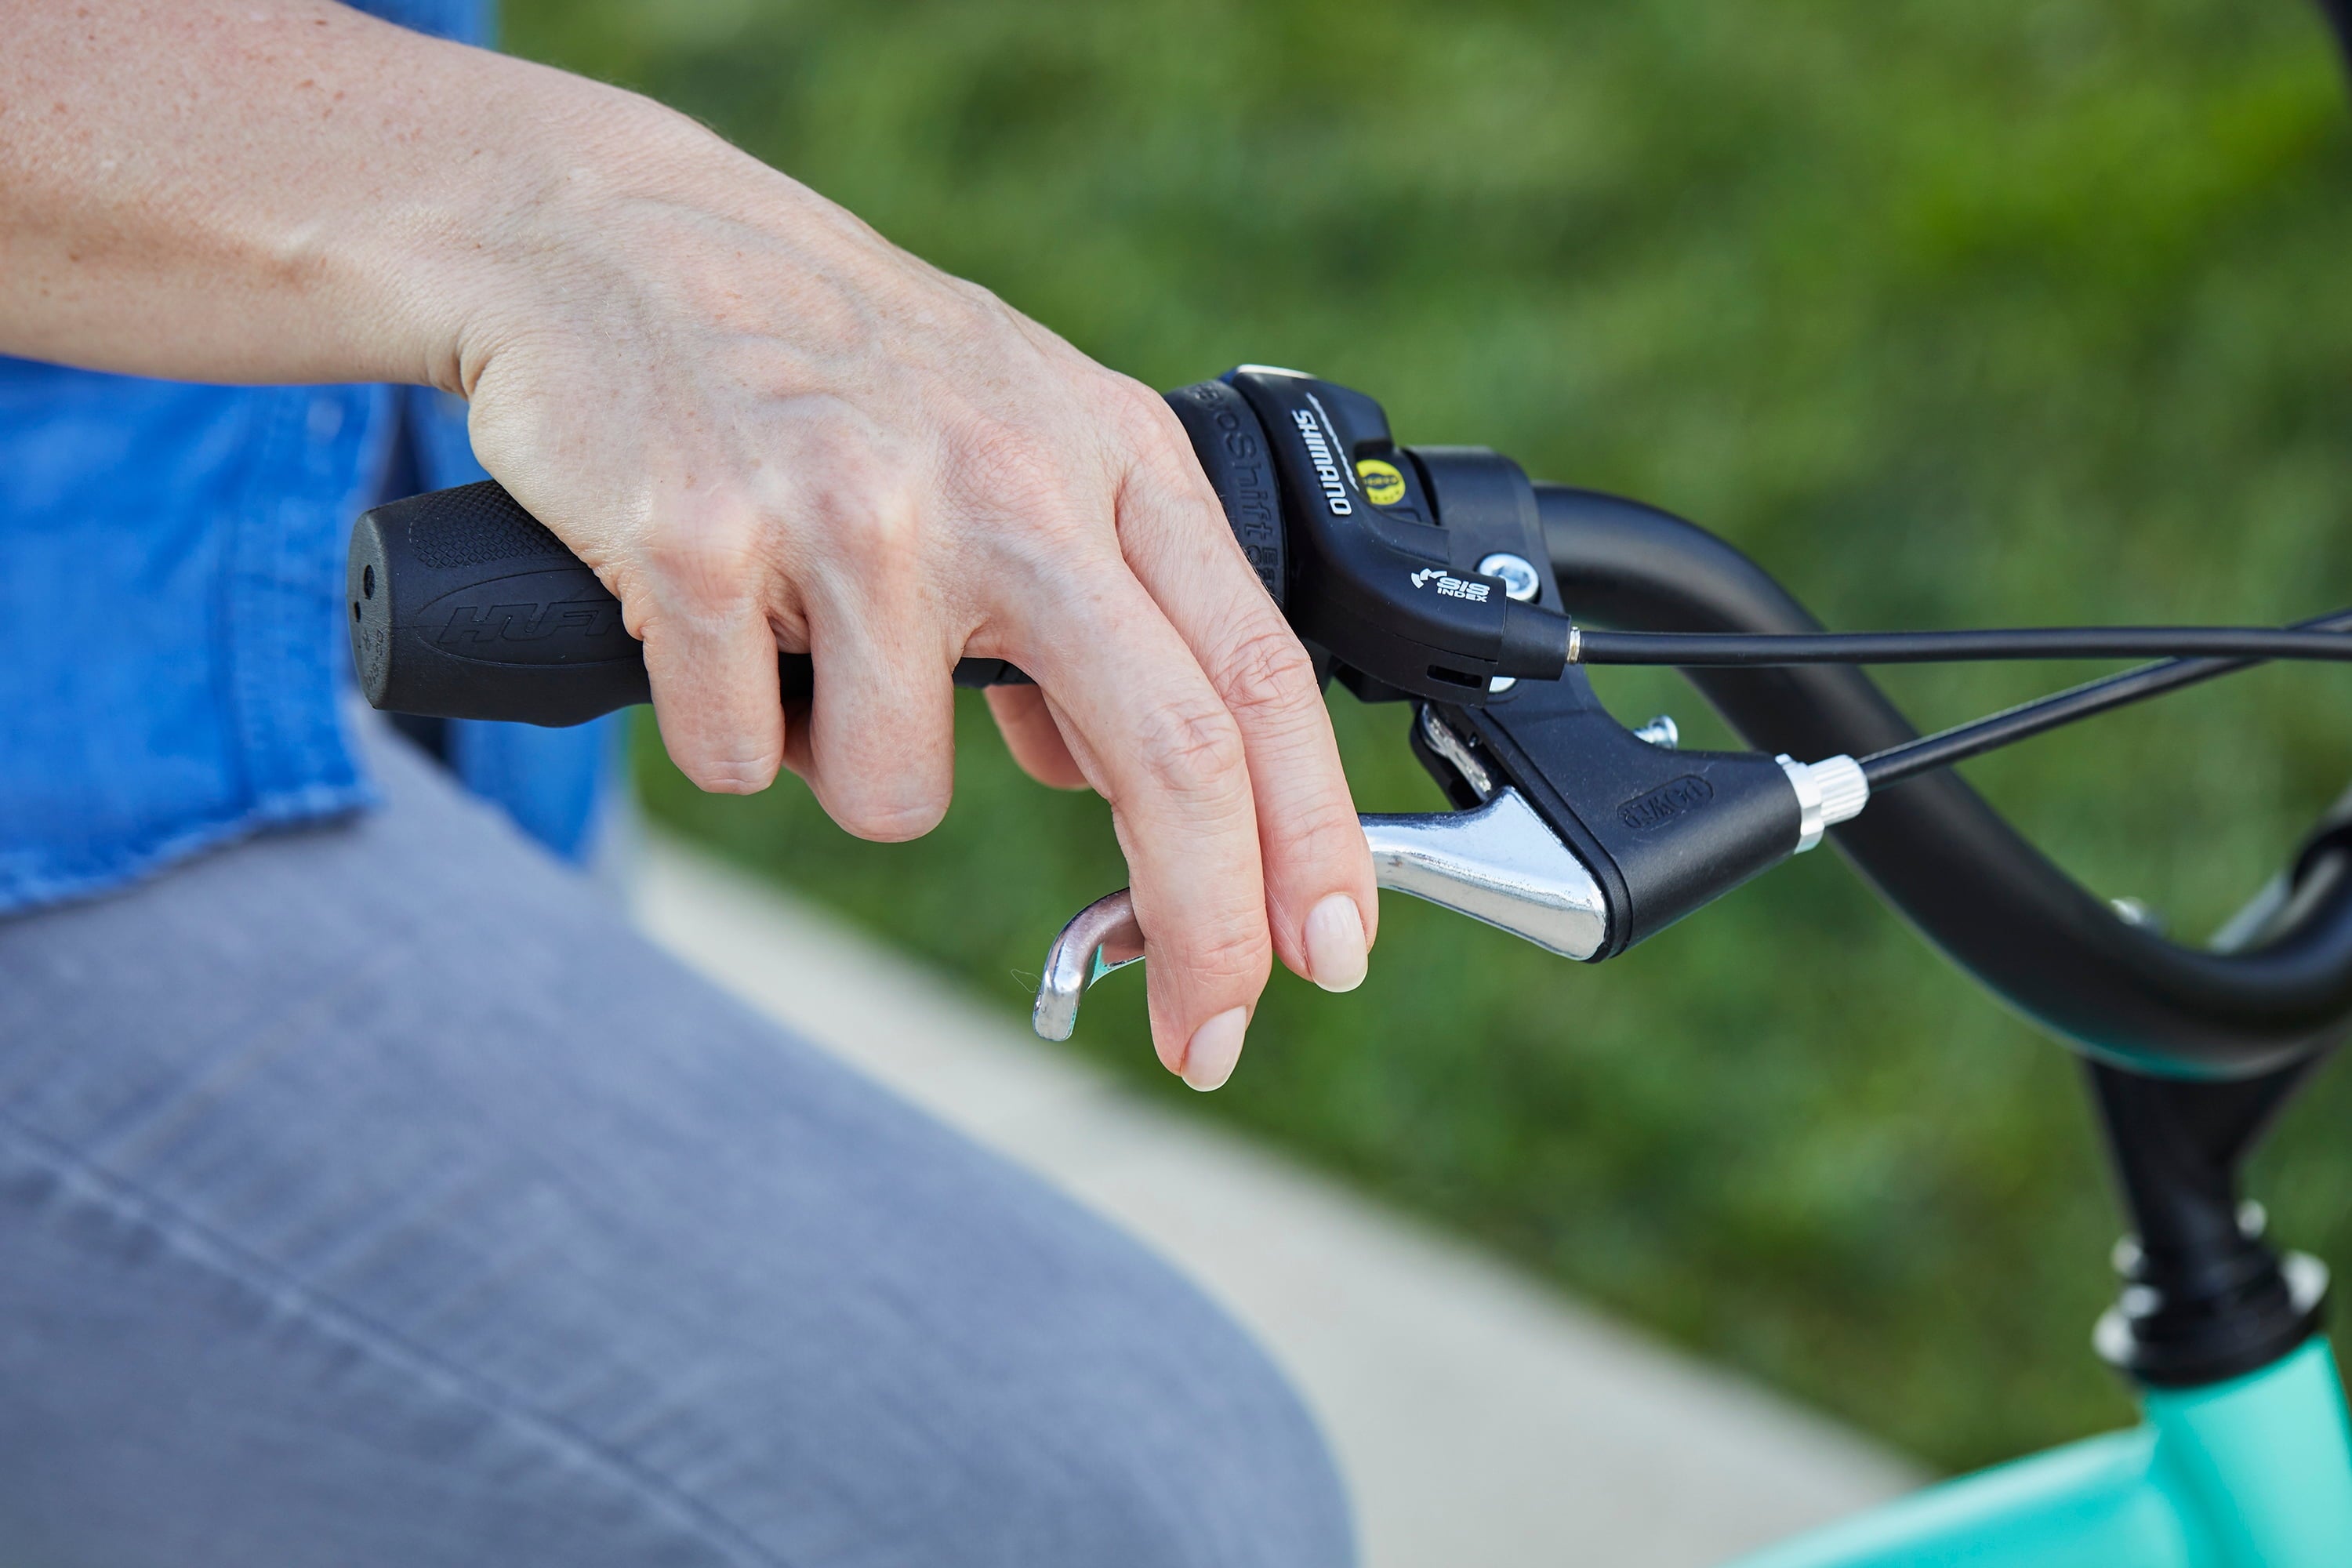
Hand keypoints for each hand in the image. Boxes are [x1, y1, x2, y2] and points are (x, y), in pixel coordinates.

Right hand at [452, 98, 1377, 1087]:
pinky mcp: (700, 546)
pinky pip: (742, 757)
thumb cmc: (830, 349)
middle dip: (1207, 932)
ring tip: (806, 643)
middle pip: (1168, 755)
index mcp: (1104, 455)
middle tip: (1209, 1037)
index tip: (1331, 952)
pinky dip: (728, 727)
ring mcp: (854, 515)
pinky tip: (712, 618)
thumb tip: (1107, 773)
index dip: (1312, 836)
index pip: (1256, 674)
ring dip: (852, 769)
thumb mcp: (1017, 430)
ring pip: (900, 797)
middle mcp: (1004, 482)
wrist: (610, 238)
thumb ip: (1098, 591)